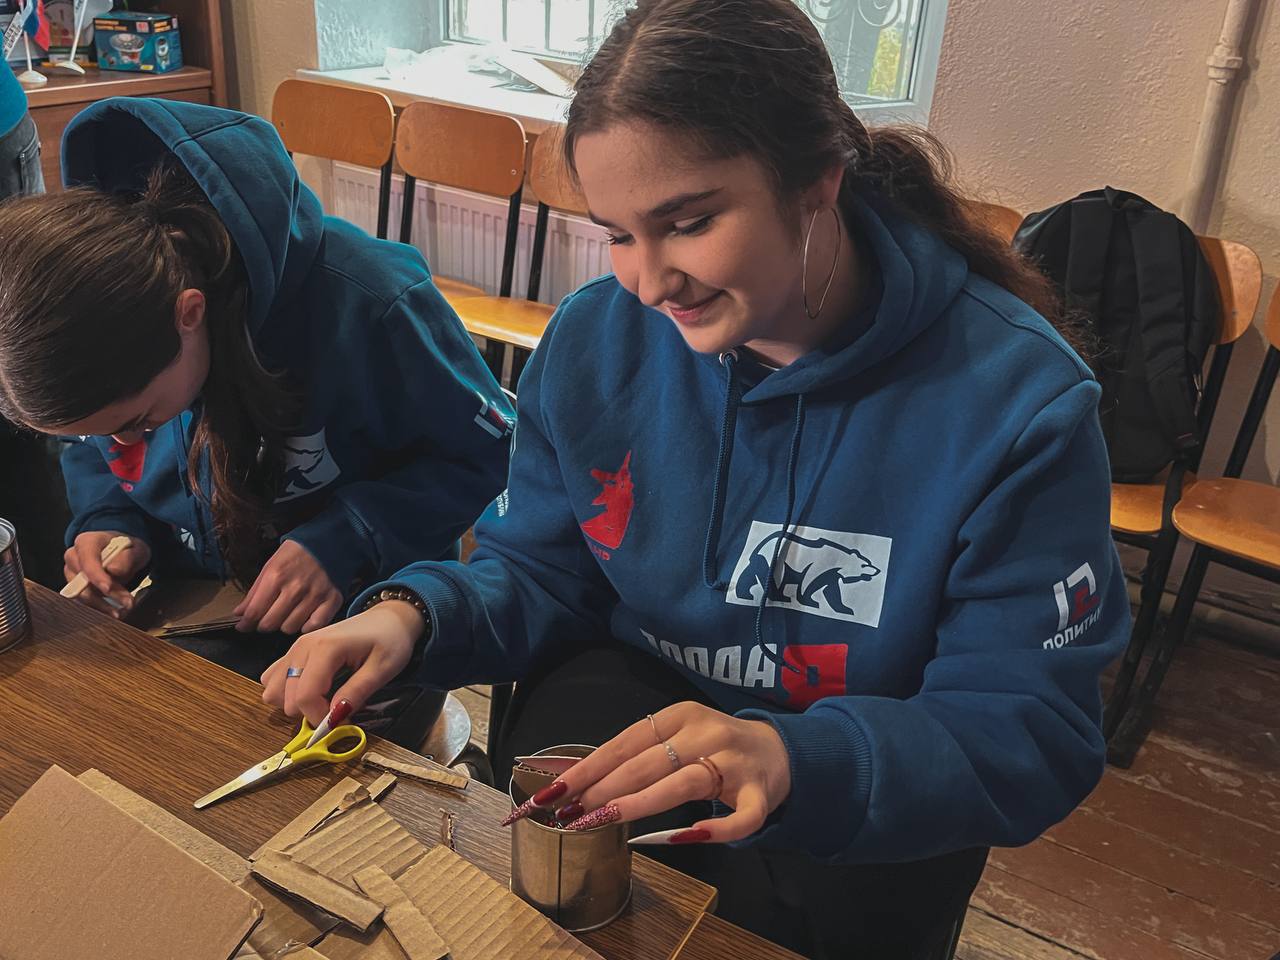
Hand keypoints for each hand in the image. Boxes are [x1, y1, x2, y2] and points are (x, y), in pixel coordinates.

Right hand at [64, 532, 150, 617]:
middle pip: (84, 580)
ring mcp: (72, 574)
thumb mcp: (135, 548)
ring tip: (125, 607)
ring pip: (83, 594)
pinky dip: (102, 607)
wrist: (122, 553)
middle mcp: (74, 558)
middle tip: (128, 601)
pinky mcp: (76, 588)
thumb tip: (113, 570)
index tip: (108, 588)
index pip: (87, 560)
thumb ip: (126, 558)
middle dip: (107, 593)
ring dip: (105, 604)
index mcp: (86, 542)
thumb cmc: (126, 548)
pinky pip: (86, 602)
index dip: (96, 575)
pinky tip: (116, 611)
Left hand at [234, 540, 342, 634]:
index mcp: (276, 576)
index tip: (243, 626)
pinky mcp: (332, 600)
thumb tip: (240, 614)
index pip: (254, 612)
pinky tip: (304, 619)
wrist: (328, 542)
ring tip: (287, 614)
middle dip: (264, 624)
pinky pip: (314, 626)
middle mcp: (295, 588)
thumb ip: (254, 592)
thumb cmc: (296, 554)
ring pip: (290, 628)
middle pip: (270, 623)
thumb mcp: (270, 566)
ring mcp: (315, 595)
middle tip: (266, 617)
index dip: (245, 623)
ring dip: (285, 624)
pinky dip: (307, 626)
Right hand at [260, 599, 423, 724]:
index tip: (342, 723)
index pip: (305, 697)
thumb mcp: (382, 669)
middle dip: (310, 712)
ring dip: (295, 703)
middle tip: (337, 709)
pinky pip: (273, 678)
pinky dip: (287, 692)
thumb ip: (356, 693)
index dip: (320, 719)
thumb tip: (333, 719)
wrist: (388, 618)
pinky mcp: (294, 652)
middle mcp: (302, 646)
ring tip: (324, 699)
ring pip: (273, 690)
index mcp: (325, 648)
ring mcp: (295, 648)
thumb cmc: (390, 641)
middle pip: (287, 697)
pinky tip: (312, 690)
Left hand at [520, 702, 791, 842]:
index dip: (588, 766)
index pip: (625, 741)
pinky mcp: (761, 794)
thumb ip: (635, 755)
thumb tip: (573, 779)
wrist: (781, 750)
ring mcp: (735, 764)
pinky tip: (676, 839)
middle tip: (569, 811)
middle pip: (648, 762)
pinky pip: (737, 819)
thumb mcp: (676, 738)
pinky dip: (709, 831)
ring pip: (682, 784)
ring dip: (638, 803)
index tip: (554, 790)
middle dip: (603, 788)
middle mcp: (707, 733)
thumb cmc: (715, 746)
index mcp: (681, 716)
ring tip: (603, 820)